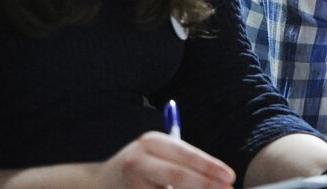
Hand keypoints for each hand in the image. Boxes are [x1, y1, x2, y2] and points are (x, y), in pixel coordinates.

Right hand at [95, 132, 234, 188]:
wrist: (96, 184)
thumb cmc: (140, 169)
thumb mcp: (159, 156)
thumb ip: (185, 164)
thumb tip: (220, 179)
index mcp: (152, 142)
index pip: (185, 154)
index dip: (209, 166)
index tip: (230, 177)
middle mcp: (138, 159)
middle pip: (177, 174)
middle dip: (205, 185)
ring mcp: (130, 181)